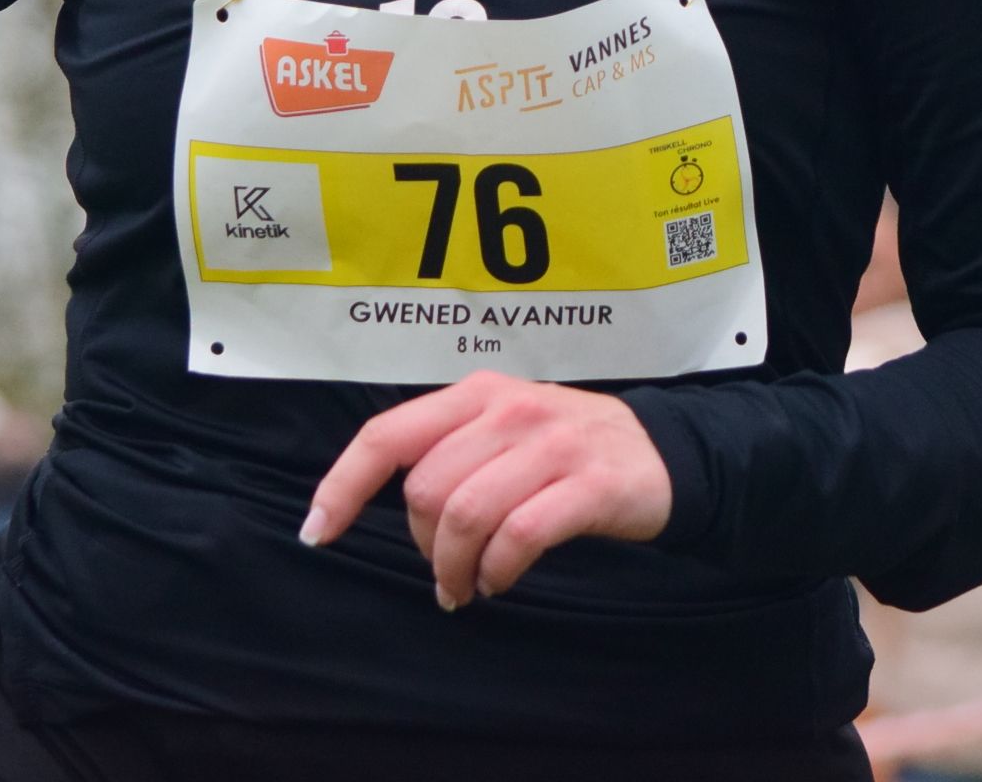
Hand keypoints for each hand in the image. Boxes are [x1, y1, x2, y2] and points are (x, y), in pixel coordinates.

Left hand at [300, 370, 672, 608]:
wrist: (664, 453)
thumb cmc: (565, 448)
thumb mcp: (502, 427)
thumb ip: (447, 448)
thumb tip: (378, 499)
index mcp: (475, 394)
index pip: (387, 435)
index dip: (342, 484)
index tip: (317, 531)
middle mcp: (508, 410)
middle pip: (425, 490)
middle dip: (422, 545)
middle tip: (446, 570)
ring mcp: (551, 445)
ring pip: (466, 514)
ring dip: (455, 568)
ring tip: (466, 587)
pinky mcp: (589, 485)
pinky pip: (520, 536)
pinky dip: (498, 571)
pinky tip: (500, 581)